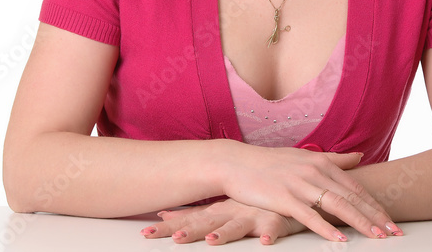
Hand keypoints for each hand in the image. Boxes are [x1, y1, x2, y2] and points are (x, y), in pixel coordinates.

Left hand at [141, 198, 305, 244]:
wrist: (285, 190)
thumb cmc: (250, 202)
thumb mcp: (220, 208)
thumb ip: (194, 214)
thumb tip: (164, 213)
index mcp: (217, 211)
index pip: (189, 220)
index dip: (169, 227)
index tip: (146, 234)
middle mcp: (230, 212)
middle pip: (206, 225)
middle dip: (189, 232)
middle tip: (174, 240)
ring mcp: (252, 215)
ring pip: (236, 226)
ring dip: (224, 233)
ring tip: (212, 240)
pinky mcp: (275, 220)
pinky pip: (273, 228)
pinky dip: (269, 234)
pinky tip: (264, 241)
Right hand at [211, 140, 402, 241]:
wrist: (236, 163)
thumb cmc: (270, 162)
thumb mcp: (304, 156)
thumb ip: (335, 159)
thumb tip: (360, 157)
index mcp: (321, 162)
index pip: (355, 187)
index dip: (375, 205)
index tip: (392, 220)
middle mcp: (314, 172)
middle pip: (352, 198)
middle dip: (376, 216)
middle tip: (395, 233)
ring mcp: (299, 185)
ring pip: (337, 206)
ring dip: (360, 223)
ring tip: (378, 237)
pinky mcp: (284, 198)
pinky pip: (310, 216)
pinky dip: (327, 229)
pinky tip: (341, 240)